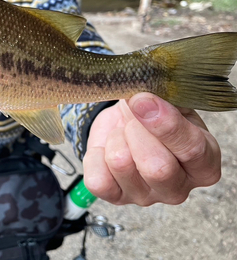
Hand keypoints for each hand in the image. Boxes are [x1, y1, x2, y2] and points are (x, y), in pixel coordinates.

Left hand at [83, 92, 220, 205]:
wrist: (126, 121)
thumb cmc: (153, 114)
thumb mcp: (167, 101)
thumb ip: (164, 101)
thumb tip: (145, 102)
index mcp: (204, 163)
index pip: (192, 150)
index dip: (165, 122)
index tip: (144, 100)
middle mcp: (178, 188)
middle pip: (158, 168)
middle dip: (137, 131)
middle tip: (133, 116)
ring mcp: (146, 197)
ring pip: (121, 165)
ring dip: (116, 138)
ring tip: (121, 132)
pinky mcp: (115, 198)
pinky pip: (97, 180)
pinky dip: (95, 156)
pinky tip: (105, 149)